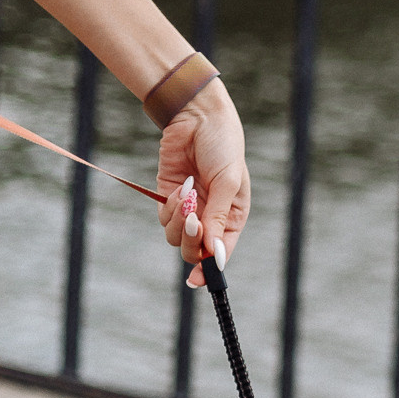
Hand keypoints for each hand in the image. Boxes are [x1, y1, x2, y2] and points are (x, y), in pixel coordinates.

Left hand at [159, 82, 249, 286]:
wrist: (197, 117)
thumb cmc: (223, 148)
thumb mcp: (227, 183)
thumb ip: (219, 219)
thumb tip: (214, 254)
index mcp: (233, 219)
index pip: (220, 254)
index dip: (210, 270)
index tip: (198, 280)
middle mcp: (211, 219)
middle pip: (195, 251)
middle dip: (192, 239)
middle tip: (194, 219)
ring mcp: (189, 209)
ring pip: (177, 237)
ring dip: (179, 220)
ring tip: (187, 194)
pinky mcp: (169, 197)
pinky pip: (165, 218)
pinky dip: (170, 206)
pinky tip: (179, 185)